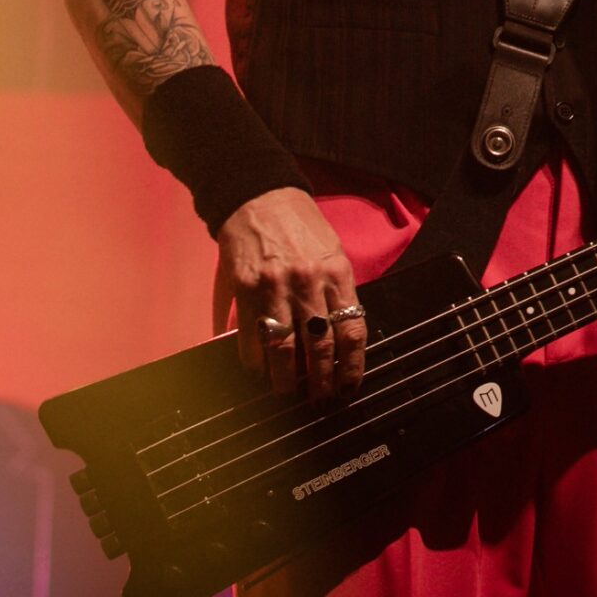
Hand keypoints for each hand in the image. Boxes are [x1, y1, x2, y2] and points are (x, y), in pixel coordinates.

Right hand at [213, 187, 365, 398]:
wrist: (259, 195)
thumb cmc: (298, 225)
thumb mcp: (330, 251)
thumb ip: (335, 290)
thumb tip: (339, 336)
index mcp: (337, 272)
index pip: (352, 330)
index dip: (352, 366)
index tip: (349, 387)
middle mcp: (309, 282)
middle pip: (321, 345)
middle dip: (322, 381)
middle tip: (321, 401)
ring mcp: (275, 286)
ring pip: (285, 347)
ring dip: (287, 379)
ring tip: (287, 393)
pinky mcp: (245, 288)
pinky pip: (252, 336)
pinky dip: (255, 360)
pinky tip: (258, 371)